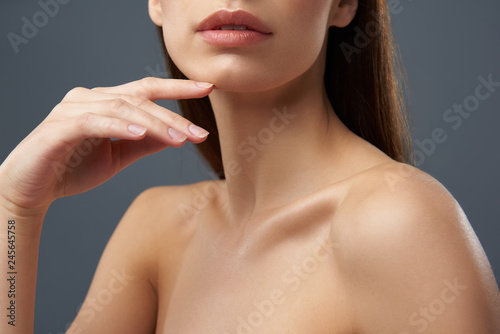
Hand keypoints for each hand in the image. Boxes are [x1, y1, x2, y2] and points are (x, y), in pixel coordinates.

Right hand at [0, 77, 213, 215]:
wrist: (31, 190)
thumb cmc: (73, 169)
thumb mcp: (119, 156)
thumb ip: (146, 143)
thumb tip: (178, 136)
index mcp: (105, 102)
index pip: (146, 89)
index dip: (177, 88)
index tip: (207, 88)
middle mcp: (89, 98)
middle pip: (139, 99)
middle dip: (173, 116)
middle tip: (199, 133)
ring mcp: (72, 109)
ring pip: (121, 109)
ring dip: (153, 124)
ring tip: (180, 139)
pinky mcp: (59, 127)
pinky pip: (93, 122)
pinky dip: (118, 127)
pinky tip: (140, 135)